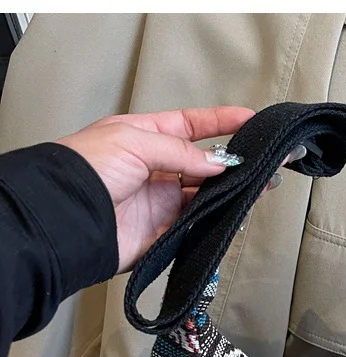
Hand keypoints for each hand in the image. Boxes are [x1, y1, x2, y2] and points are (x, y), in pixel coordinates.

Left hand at [56, 107, 255, 273]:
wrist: (67, 221)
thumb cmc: (85, 171)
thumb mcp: (133, 143)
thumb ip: (181, 152)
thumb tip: (220, 163)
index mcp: (142, 138)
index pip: (190, 126)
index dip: (220, 122)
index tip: (250, 120)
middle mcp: (154, 170)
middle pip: (203, 164)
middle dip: (234, 162)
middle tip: (263, 161)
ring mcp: (160, 202)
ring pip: (206, 195)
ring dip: (233, 191)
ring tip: (260, 186)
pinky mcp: (164, 233)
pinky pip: (198, 225)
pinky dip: (218, 219)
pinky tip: (235, 211)